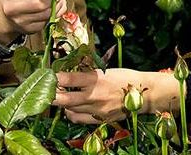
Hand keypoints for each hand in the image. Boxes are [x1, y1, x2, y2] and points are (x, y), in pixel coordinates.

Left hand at [54, 68, 179, 123]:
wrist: (144, 93)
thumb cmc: (125, 78)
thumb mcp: (105, 71)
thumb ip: (88, 75)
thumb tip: (70, 74)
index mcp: (96, 79)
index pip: (69, 79)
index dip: (56, 77)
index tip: (50, 74)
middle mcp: (94, 96)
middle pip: (65, 99)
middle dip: (52, 95)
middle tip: (46, 90)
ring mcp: (96, 110)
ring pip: (70, 110)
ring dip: (63, 103)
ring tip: (60, 96)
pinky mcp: (99, 119)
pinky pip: (79, 119)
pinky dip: (72, 113)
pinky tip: (72, 107)